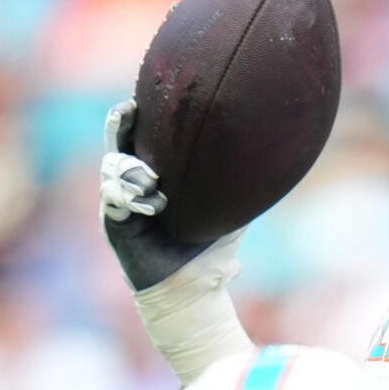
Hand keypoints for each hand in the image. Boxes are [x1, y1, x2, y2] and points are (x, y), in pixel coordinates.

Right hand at [102, 101, 241, 294]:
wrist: (194, 291)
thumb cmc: (210, 253)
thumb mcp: (230, 215)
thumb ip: (243, 189)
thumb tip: (277, 163)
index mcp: (155, 178)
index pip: (141, 139)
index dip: (138, 117)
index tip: (143, 97)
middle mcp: (132, 187)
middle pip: (117, 145)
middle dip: (119, 125)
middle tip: (128, 110)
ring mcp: (120, 205)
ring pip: (112, 168)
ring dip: (132, 169)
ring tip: (152, 181)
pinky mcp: (115, 226)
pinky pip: (113, 201)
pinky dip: (130, 197)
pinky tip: (153, 204)